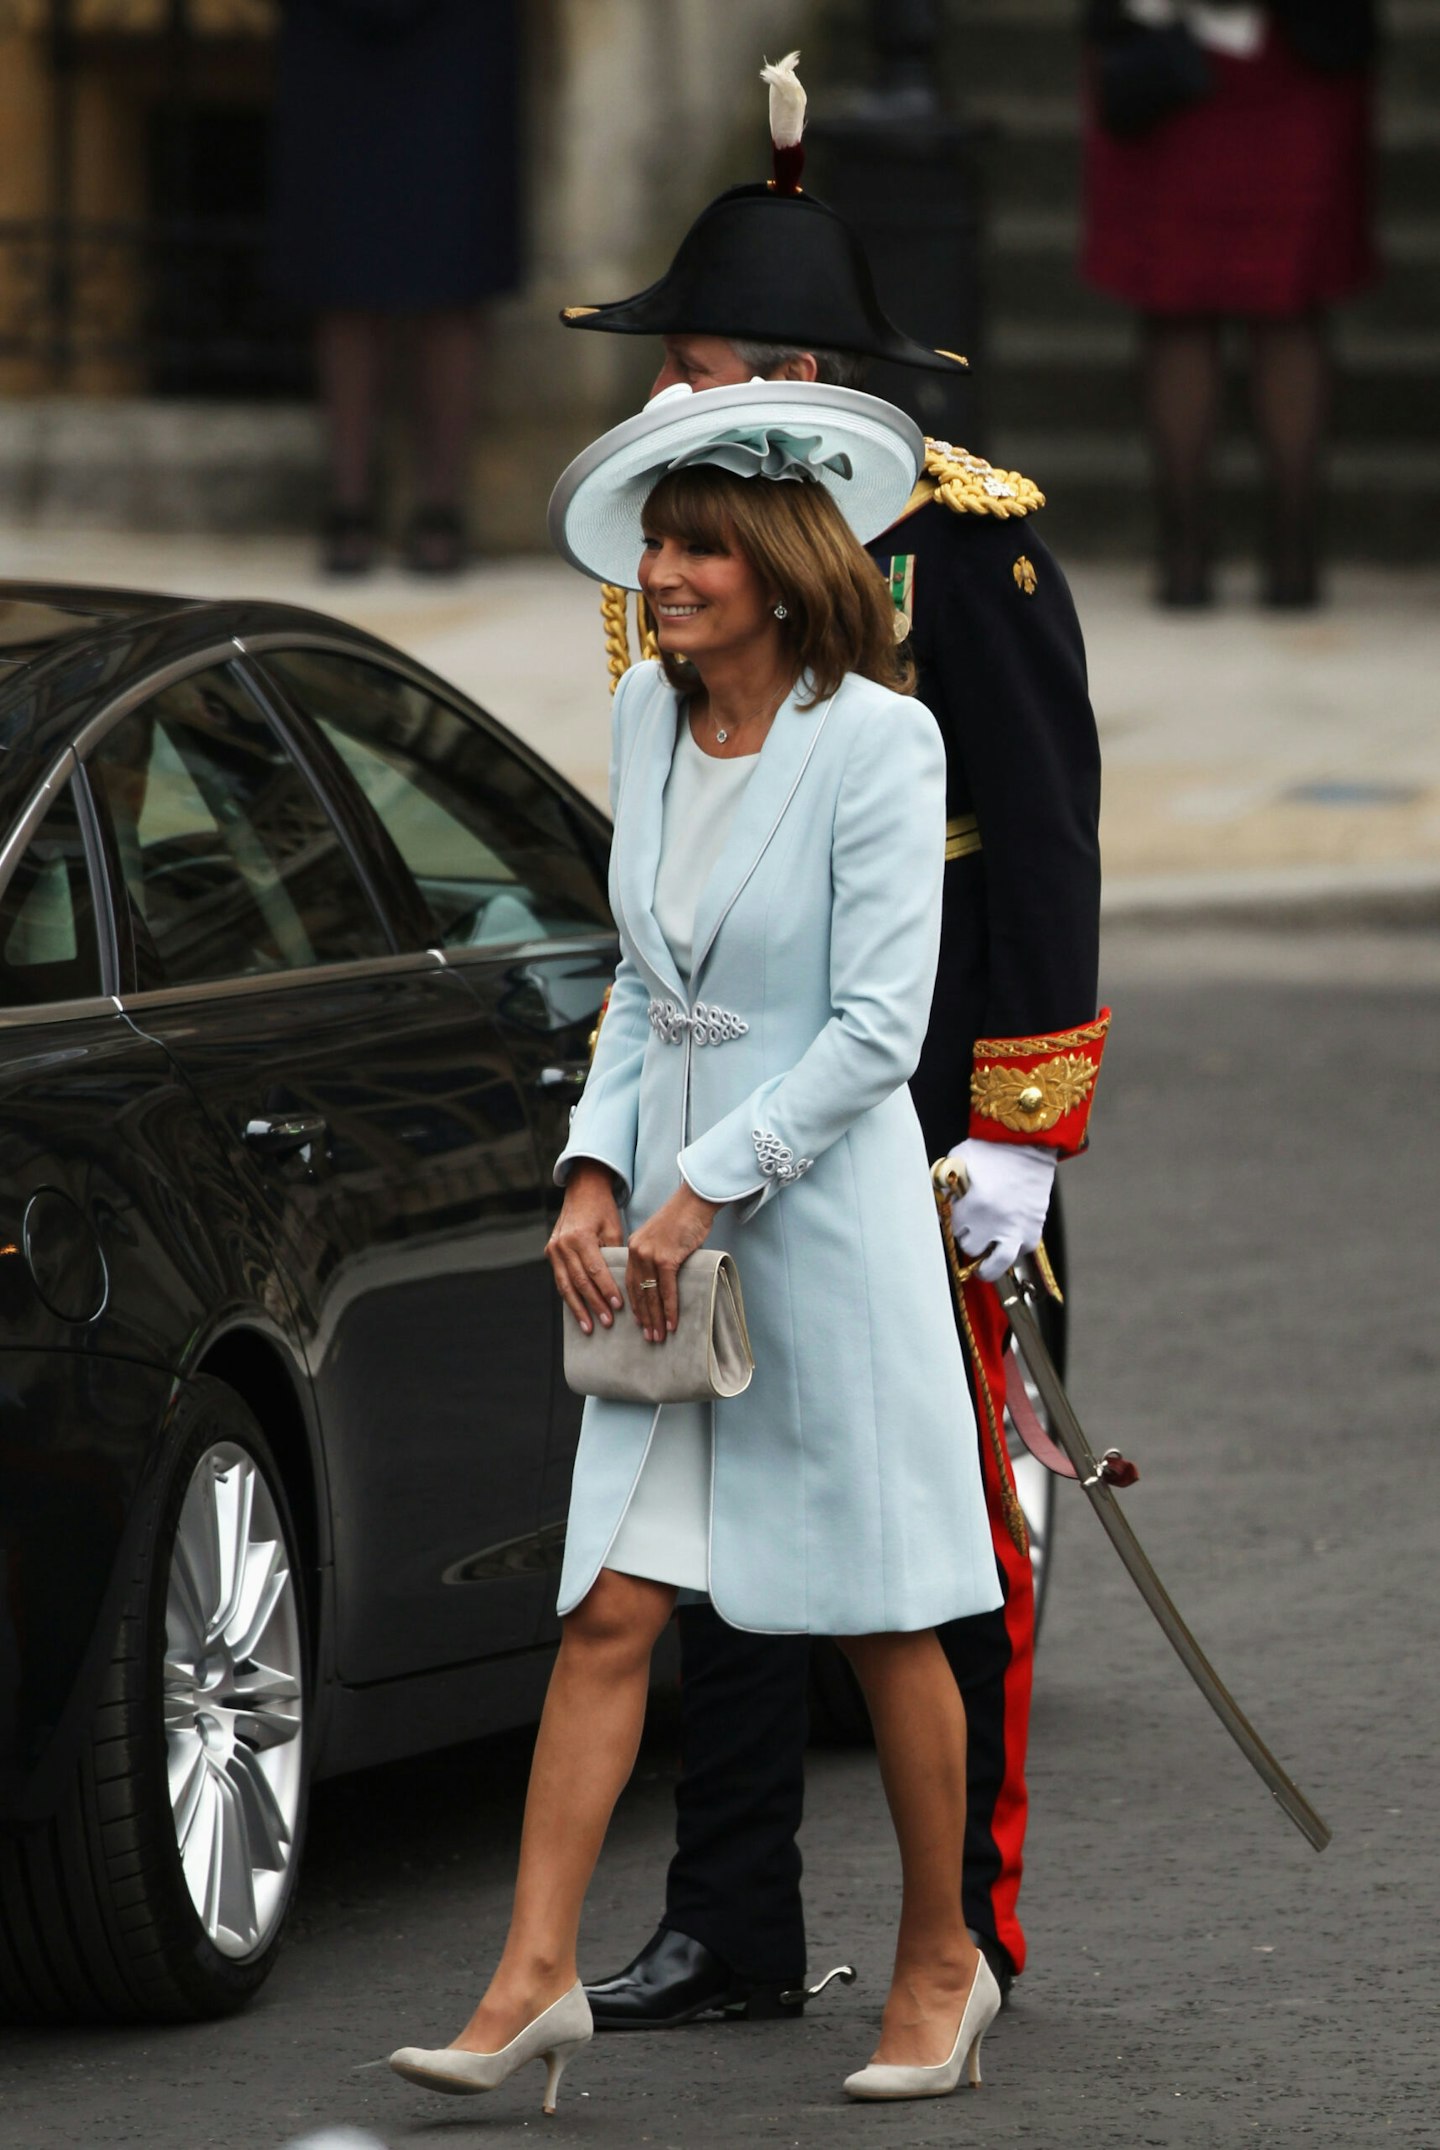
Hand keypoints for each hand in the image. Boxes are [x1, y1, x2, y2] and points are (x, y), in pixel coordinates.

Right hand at [546, 1161, 624, 1333]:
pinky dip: (569, 1297)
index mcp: (580, 1237)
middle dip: (593, 1304)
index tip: (617, 1307)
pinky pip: (560, 1279)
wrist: (582, 1190)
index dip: (606, 1290)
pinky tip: (577, 1311)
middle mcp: (563, 1244)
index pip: (594, 1270)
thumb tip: (622, 1283)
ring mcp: (553, 1249)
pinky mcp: (550, 1252)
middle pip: (579, 1282)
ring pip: (565, 1285)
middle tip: (606, 1323)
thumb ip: (614, 1254)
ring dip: (578, 1308)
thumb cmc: (603, 1209)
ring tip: (588, 1327)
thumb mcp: (613, 1228)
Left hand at [625, 1182, 721, 1342]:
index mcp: (634, 1247)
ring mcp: (650, 1255)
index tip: (639, 1323)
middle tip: (648, 1337)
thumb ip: (657, 1257)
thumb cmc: (684, 1219)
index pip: (631, 1282)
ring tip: (658, 1337)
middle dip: (644, 1318)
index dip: (635, 1305)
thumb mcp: (662, 1238)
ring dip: (656, 1319)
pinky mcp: (666, 1258)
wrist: (695, 1201)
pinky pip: (667, 1290)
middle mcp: (637, 1252)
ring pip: (651, 1295)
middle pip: (638, 1292)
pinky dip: (669, 1309)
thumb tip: (663, 1281)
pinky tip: (672, 1324)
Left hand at [946, 1137, 1055, 1284]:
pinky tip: (1006, 1242)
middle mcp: (995, 1222)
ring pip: (998, 1264)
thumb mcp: (959, 1160)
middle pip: (971, 1248)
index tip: (957, 1218)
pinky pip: (1021, 1251)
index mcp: (975, 1205)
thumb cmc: (992, 1149)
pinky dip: (1013, 1250)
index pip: (954, 1229)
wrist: (1029, 1144)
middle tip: (970, 1231)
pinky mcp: (1034, 1228)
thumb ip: (945, 1183)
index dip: (953, 1223)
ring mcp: (1017, 1228)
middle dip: (969, 1239)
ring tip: (983, 1266)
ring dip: (988, 1266)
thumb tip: (938, 1202)